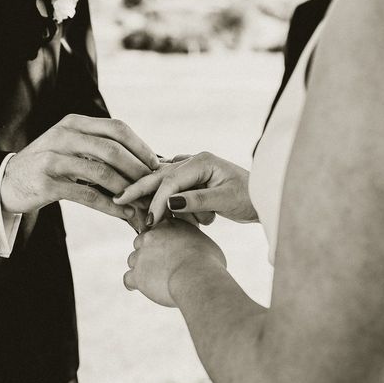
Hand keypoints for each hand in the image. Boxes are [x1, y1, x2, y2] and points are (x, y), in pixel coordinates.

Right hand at [1, 114, 158, 219]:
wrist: (8, 181)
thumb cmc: (50, 165)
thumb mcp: (72, 147)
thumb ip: (100, 149)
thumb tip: (146, 160)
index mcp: (75, 123)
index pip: (117, 128)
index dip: (140, 146)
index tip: (156, 165)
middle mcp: (64, 135)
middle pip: (112, 149)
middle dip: (138, 170)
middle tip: (153, 187)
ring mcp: (53, 158)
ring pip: (102, 172)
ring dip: (127, 190)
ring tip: (143, 203)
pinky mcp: (47, 183)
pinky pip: (87, 195)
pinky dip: (110, 206)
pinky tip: (124, 214)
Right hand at [114, 152, 257, 226]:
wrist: (264, 197)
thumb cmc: (250, 197)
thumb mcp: (225, 199)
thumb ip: (197, 200)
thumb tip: (169, 202)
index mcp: (202, 162)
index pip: (170, 181)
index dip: (157, 201)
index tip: (150, 221)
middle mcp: (195, 162)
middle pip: (160, 175)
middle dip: (140, 189)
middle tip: (119, 200)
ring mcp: (194, 169)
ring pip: (164, 181)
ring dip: (152, 195)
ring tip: (131, 204)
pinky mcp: (194, 179)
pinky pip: (172, 186)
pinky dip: (162, 196)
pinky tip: (151, 205)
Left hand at [124, 218, 226, 306]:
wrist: (198, 277)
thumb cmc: (209, 264)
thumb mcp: (206, 244)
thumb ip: (194, 243)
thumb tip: (197, 251)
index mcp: (171, 225)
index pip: (159, 227)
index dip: (162, 239)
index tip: (168, 249)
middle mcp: (153, 235)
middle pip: (141, 241)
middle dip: (148, 252)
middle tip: (160, 265)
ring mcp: (142, 254)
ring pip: (133, 259)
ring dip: (141, 268)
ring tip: (154, 279)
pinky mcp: (137, 274)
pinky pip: (128, 278)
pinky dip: (133, 284)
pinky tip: (138, 287)